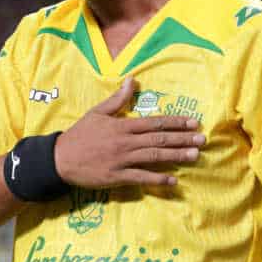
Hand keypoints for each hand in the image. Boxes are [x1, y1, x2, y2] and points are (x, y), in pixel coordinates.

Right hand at [55, 78, 204, 187]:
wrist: (59, 159)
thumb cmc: (80, 135)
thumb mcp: (97, 112)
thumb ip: (118, 98)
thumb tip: (133, 79)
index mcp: (122, 125)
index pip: (154, 122)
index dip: (175, 122)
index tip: (193, 123)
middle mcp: (125, 142)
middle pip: (159, 139)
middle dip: (183, 139)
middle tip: (203, 139)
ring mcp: (122, 160)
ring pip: (154, 157)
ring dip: (176, 156)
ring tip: (195, 156)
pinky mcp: (117, 177)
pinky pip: (141, 178)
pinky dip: (157, 180)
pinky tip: (173, 181)